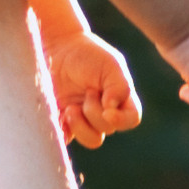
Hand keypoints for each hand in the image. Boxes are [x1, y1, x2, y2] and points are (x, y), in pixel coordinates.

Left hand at [43, 23, 141, 150]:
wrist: (57, 48)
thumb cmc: (87, 54)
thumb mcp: (110, 65)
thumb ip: (119, 86)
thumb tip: (112, 108)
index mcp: (120, 98)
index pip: (131, 119)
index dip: (122, 121)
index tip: (107, 112)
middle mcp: (104, 112)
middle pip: (107, 129)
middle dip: (95, 111)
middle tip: (86, 91)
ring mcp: (83, 119)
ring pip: (91, 140)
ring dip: (80, 125)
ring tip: (70, 108)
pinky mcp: (63, 122)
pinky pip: (66, 139)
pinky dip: (63, 132)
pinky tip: (59, 116)